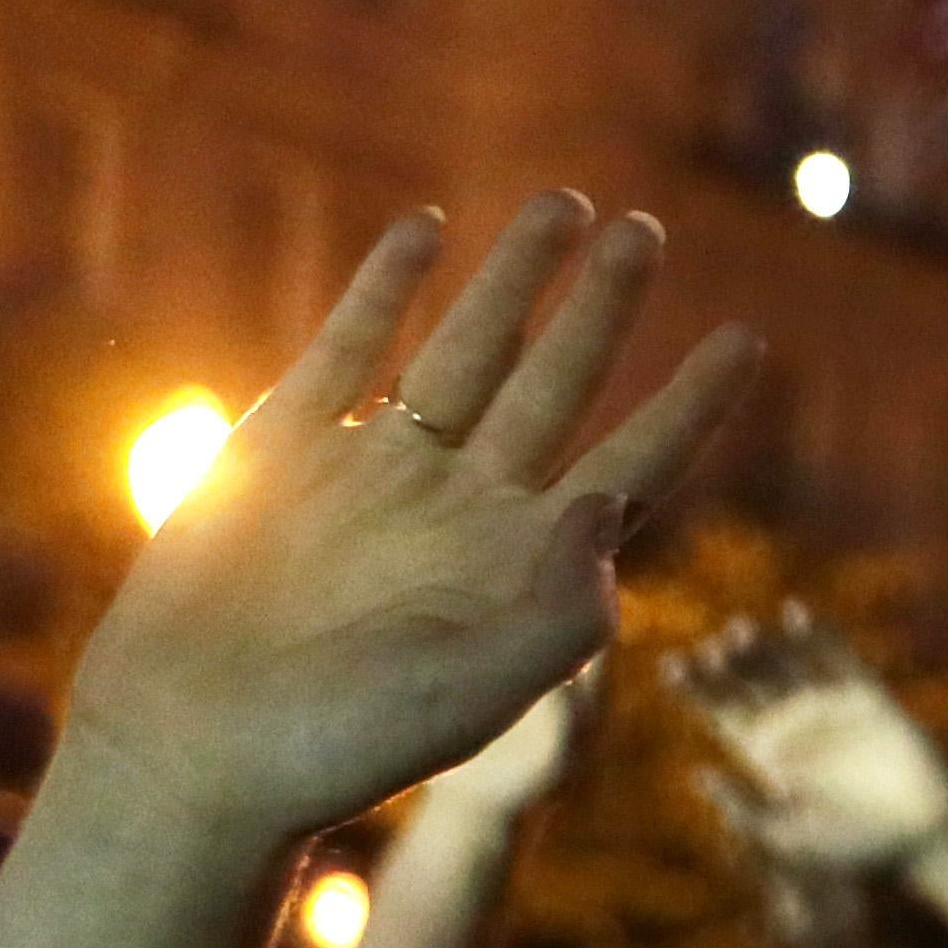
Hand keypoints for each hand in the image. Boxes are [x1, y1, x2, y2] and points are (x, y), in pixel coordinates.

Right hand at [60, 203, 751, 850]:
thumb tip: (612, 505)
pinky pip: (347, 348)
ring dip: (513, 279)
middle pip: (557, 382)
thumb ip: (563, 611)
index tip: (746, 337)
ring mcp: (377, 468)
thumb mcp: (482, 690)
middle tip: (649, 229)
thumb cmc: (348, 740)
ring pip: (464, 348)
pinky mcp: (286, 446)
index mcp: (525, 562)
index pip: (636, 463)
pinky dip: (385, 287)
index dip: (692, 401)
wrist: (201, 743)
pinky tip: (426, 229)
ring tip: (564, 204)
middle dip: (604, 307)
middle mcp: (463, 504)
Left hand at [680, 609, 947, 877]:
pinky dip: (817, 634)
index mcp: (762, 752)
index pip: (717, 708)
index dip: (694, 686)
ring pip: (784, 661)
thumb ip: (746, 811)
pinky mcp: (865, 695)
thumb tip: (698, 775)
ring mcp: (827, 705)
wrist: (921, 838)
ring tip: (742, 632)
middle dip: (725, 661)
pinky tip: (794, 616)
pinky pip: (837, 656)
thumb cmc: (852, 850)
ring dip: (761, 644)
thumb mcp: (788, 838)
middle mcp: (790, 722)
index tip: (673, 667)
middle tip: (713, 651)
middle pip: (745, 678)